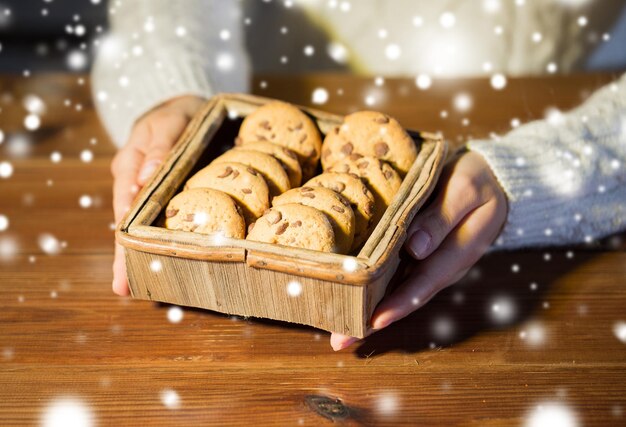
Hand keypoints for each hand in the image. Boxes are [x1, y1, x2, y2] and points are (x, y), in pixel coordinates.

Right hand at [110, 95, 205, 295]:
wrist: (180, 109)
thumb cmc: (176, 114)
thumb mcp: (169, 121)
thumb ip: (159, 147)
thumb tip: (143, 179)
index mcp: (132, 164)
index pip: (126, 199)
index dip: (126, 228)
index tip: (125, 253)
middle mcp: (132, 182)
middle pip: (125, 221)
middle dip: (123, 255)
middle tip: (121, 287)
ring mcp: (142, 192)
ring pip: (134, 226)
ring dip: (131, 256)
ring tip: (127, 287)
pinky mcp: (156, 197)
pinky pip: (150, 222)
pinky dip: (147, 243)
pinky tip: (150, 265)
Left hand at [330, 150, 508, 349]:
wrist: (489, 175)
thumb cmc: (477, 180)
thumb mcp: (465, 190)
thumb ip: (441, 218)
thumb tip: (415, 248)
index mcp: (457, 253)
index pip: (423, 284)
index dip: (398, 304)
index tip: (373, 322)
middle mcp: (439, 265)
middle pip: (404, 297)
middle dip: (372, 320)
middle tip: (340, 341)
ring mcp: (427, 261)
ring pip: (395, 290)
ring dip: (367, 309)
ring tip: (337, 329)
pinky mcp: (416, 252)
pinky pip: (392, 274)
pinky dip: (371, 288)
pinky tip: (348, 295)